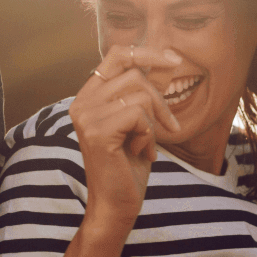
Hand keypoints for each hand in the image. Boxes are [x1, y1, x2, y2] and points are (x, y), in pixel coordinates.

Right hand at [68, 45, 183, 222]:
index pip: (117, 54)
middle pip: (134, 73)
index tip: (174, 60)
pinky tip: (141, 153)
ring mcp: (86, 116)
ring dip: (155, 121)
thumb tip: (168, 58)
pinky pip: (139, 114)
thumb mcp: (143, 121)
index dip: (147, 52)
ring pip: (140, 94)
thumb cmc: (130, 165)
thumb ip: (149, 90)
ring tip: (148, 144)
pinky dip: (149, 134)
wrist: (118, 205)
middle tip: (170, 127)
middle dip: (160, 100)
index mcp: (88, 96)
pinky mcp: (97, 132)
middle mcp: (81, 102)